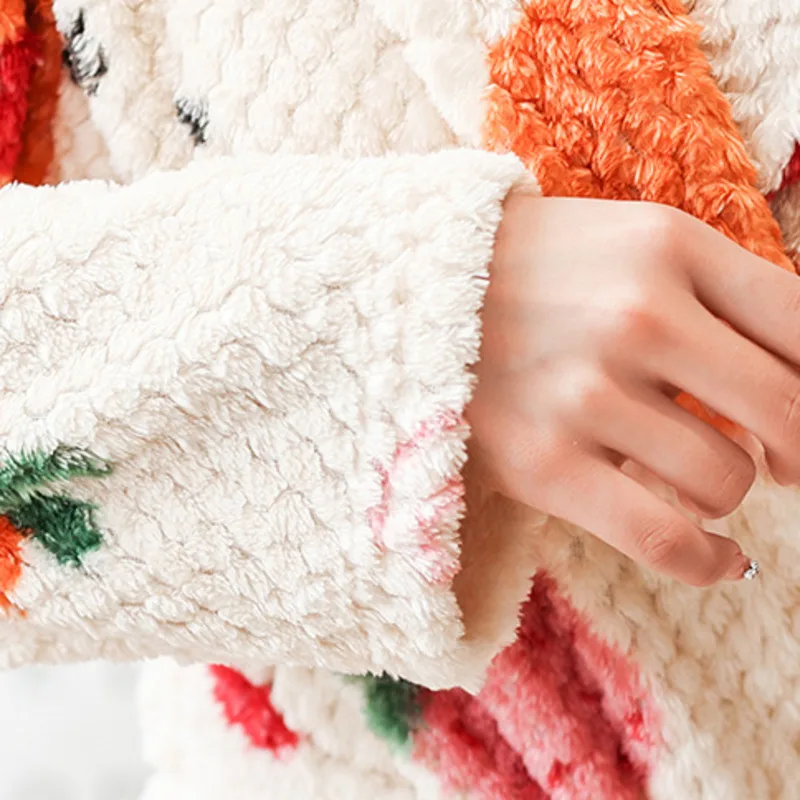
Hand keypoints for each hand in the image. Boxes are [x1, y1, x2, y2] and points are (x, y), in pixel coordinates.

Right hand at [467, 192, 799, 585]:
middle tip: (781, 460)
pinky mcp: (543, 463)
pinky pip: (666, 537)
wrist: (410, 293)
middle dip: (799, 451)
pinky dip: (708, 563)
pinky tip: (716, 560)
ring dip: (727, 492)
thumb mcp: (624, 242)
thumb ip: (713, 291)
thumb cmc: (529, 271)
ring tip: (696, 480)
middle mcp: (636, 315)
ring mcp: (586, 393)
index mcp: (667, 247)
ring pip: (725, 481)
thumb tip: (795, 372)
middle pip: (785, 412)